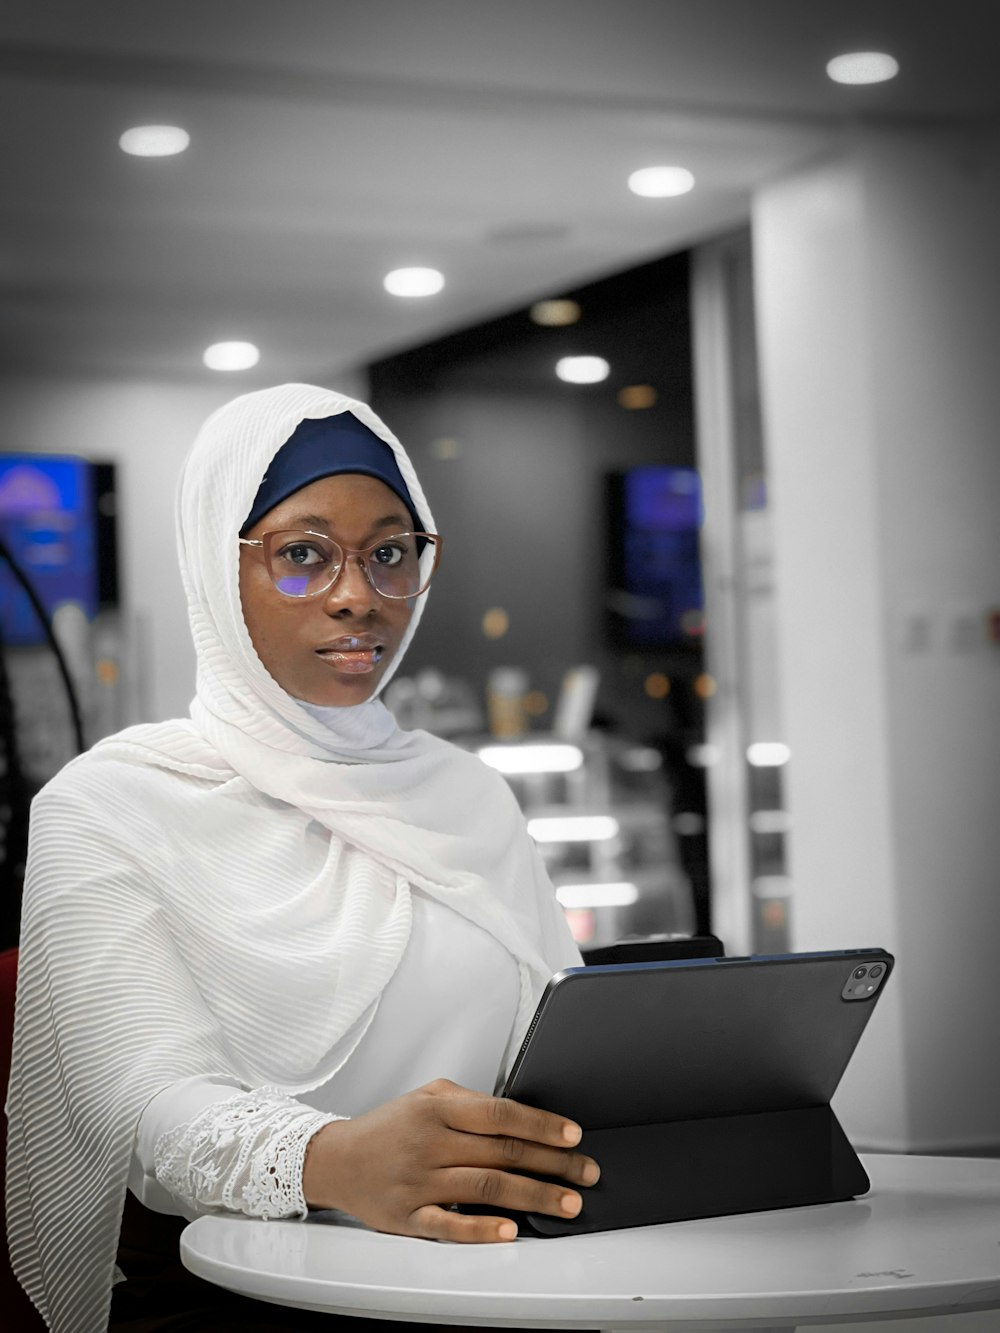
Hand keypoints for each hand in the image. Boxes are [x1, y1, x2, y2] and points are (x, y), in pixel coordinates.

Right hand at [302, 1077, 599, 1241]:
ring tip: (568, 1202)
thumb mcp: (426, 1097)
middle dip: (553, 1163)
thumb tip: (520, 1116)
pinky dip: (482, 1229)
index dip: (541, 1125)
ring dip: (534, 1195)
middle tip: (587, 1173)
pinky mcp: (407, 1218)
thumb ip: (470, 1103)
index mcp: (438, 1109)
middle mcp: (430, 1143)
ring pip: (486, 1187)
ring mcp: (419, 1182)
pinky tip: (512, 1231)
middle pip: (503, 1153)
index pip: (500, 1114)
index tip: (573, 1135)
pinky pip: (449, 1225)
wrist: (335, 1160)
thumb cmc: (389, 1127)